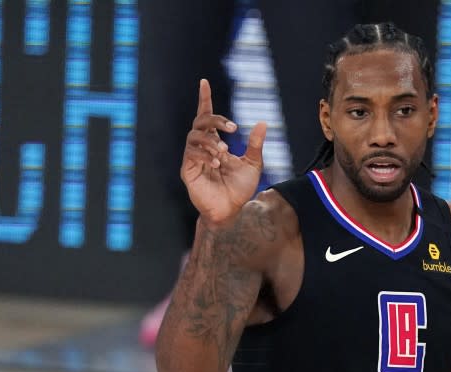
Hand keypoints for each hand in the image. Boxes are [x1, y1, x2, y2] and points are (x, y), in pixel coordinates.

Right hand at [181, 79, 267, 224]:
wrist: (233, 210)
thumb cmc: (240, 188)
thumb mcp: (253, 164)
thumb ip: (255, 145)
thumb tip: (263, 122)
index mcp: (215, 142)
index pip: (207, 117)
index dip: (204, 99)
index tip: (204, 82)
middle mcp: (202, 147)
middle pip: (200, 122)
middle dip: (216, 120)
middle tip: (233, 128)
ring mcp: (193, 158)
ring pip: (194, 136)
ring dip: (211, 140)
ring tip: (225, 151)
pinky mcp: (188, 170)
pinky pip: (191, 154)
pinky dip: (205, 154)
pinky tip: (217, 163)